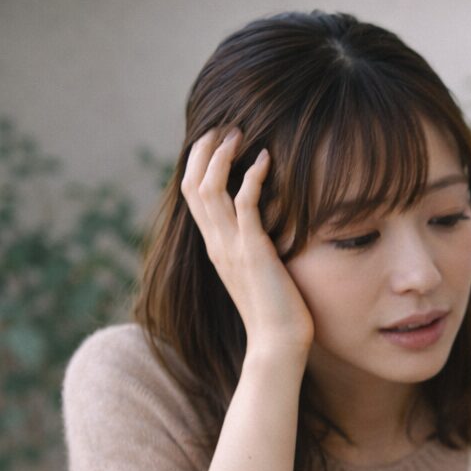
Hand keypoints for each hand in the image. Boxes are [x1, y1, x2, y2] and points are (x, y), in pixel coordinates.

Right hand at [181, 129, 312, 363]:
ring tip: (240, 134)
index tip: (216, 141)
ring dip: (223, 155)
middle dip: (205, 149)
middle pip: (192, 183)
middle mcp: (216, 243)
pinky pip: (244, 203)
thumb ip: (253, 247)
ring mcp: (231, 246)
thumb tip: (265, 229)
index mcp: (214, 246)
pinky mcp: (253, 250)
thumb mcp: (258, 271)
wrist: (278, 343)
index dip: (198, 162)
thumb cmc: (277, 311)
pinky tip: (266, 159)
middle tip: (225, 126)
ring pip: (210, 187)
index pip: (192, 194)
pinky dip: (252, 176)